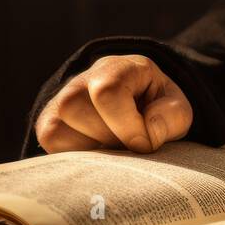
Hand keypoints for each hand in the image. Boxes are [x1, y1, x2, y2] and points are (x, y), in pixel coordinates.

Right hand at [36, 54, 192, 154]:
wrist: (137, 111)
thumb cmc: (156, 110)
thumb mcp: (176, 109)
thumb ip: (173, 117)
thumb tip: (148, 132)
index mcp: (119, 68)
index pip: (107, 91)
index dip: (127, 125)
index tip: (144, 144)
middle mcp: (83, 79)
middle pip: (74, 107)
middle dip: (107, 138)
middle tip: (128, 146)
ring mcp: (60, 101)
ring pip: (56, 128)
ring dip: (91, 150)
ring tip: (114, 149)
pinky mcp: (48, 124)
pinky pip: (49, 143)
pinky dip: (76, 156)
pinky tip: (98, 152)